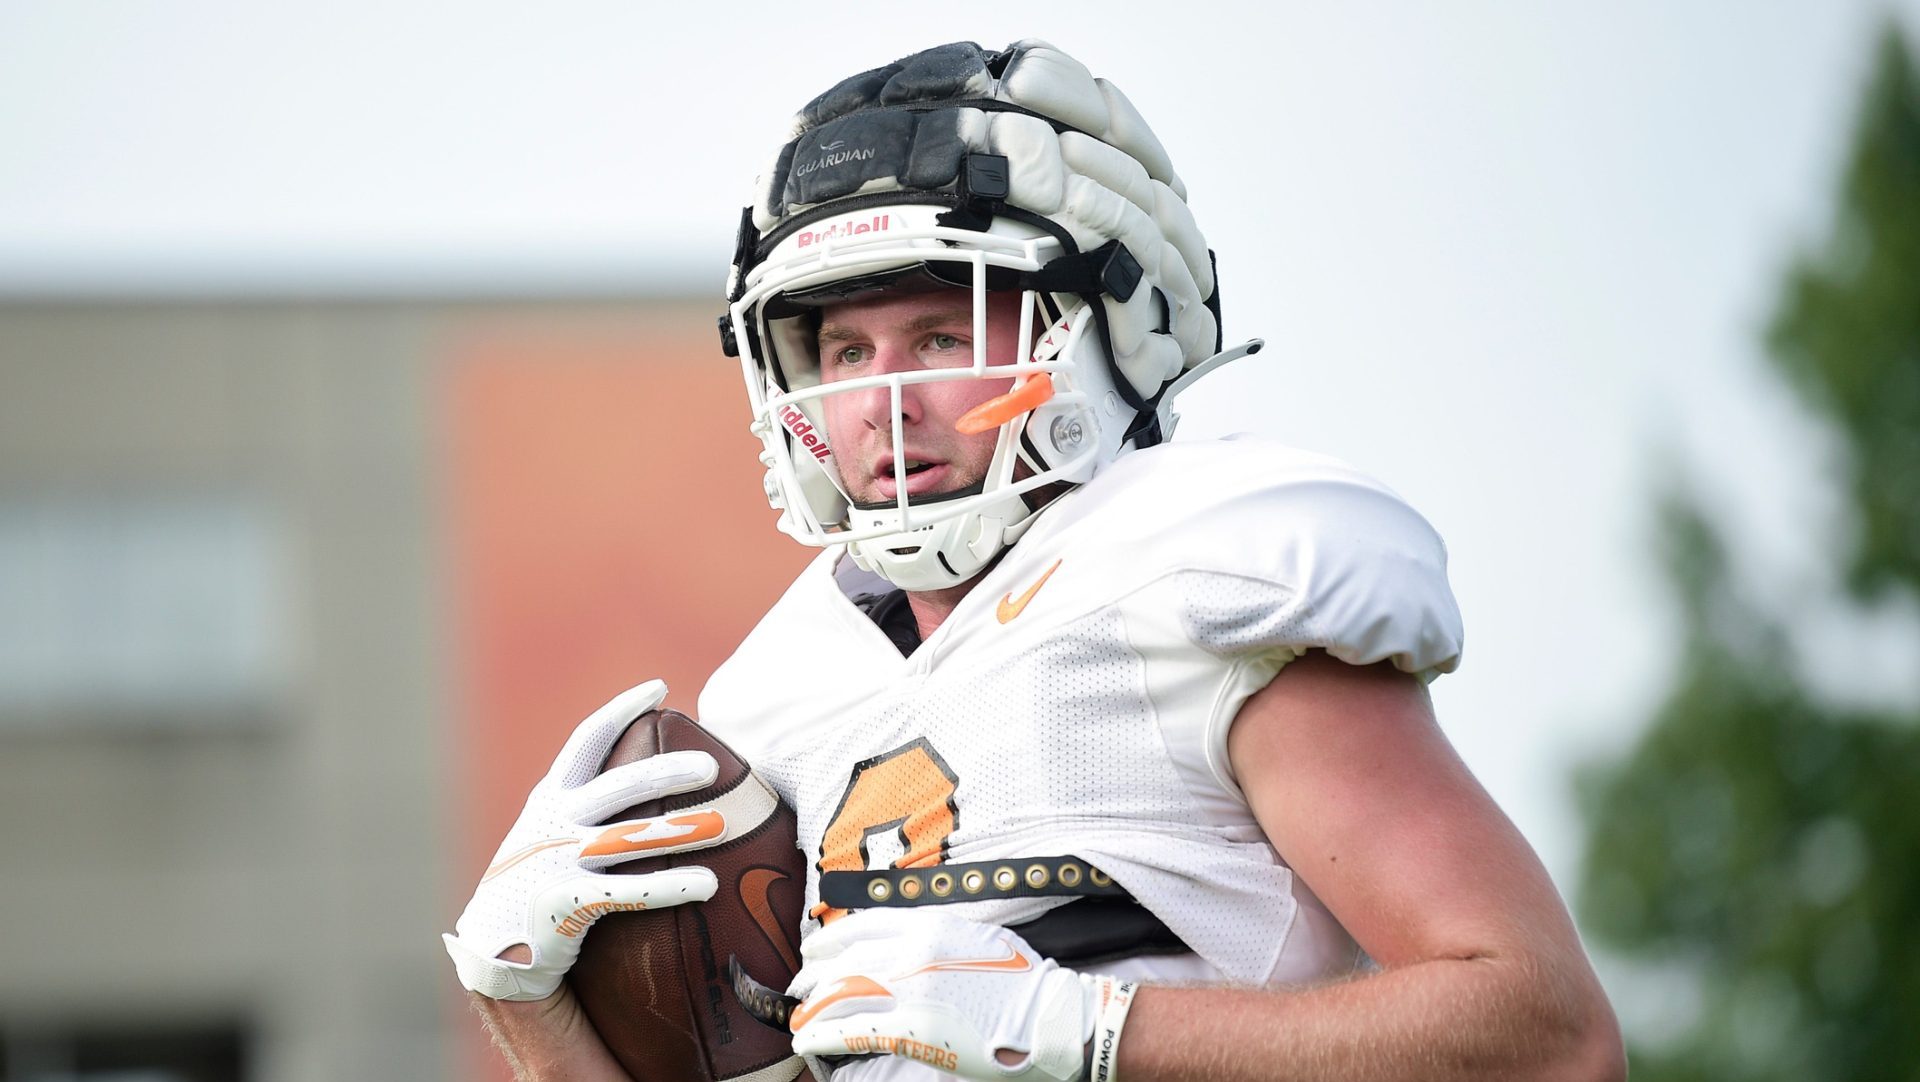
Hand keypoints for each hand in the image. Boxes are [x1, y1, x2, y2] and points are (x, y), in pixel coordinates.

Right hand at [444, 680, 720, 1000]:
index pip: (588, 740)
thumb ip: (588, 805)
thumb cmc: (540, 883)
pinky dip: (668, 886)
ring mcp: (556, 862)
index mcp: (553, 798)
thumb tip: (655, 776)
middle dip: (665, 772)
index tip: (659, 687)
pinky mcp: (563, 903)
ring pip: (625, 839)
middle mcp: (554, 823)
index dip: (622, 710)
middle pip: (617, 787)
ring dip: (675, 830)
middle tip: (711, 766)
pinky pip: (625, 892)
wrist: (492, 948)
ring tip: (723, 825)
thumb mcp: (552, 831)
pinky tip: (707, 884)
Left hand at [787, 910, 1136, 1081]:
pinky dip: (822, 1035)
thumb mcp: (982, 939)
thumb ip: (942, 938)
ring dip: (812, 1007)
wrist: (1053, 1017)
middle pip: (846, 960)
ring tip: (797, 1019)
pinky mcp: (913, 1029)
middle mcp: (915, 951)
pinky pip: (853, 1030)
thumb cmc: (1027, 983)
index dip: (829, 938)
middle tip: (798, 988)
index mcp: (932, 926)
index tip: (812, 948)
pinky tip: (807, 1041)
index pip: (863, 925)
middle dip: (813, 975)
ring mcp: (912, 990)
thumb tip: (914, 944)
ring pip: (842, 993)